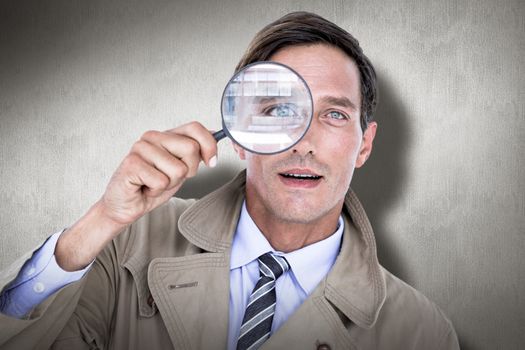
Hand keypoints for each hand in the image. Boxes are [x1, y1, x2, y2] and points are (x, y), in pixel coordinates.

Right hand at [99, 121, 216, 226]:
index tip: (211, 162)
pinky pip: (161, 181)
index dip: (209, 146)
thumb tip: (214, 138)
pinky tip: (145, 188)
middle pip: (191, 149)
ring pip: (178, 169)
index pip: (195, 128)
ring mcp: (140, 148)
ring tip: (154, 183)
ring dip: (169, 184)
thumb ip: (194, 153)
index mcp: (165, 135)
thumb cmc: (151, 186)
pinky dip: (156, 191)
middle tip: (170, 178)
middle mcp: (152, 137)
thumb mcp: (180, 169)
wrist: (127, 205)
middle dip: (188, 171)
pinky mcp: (131, 164)